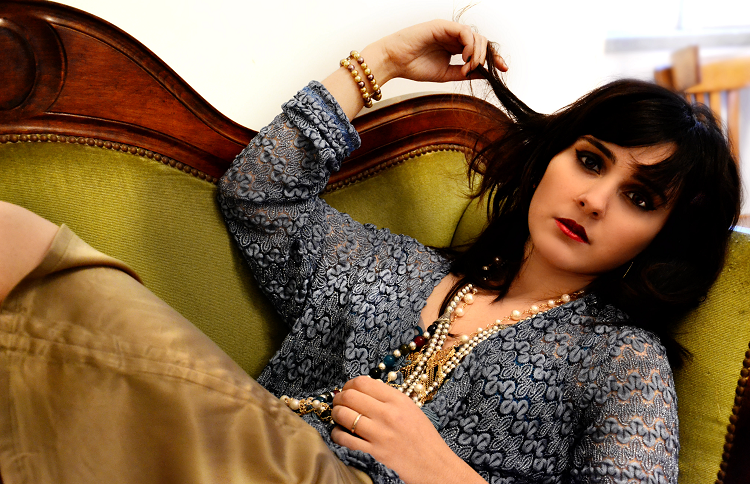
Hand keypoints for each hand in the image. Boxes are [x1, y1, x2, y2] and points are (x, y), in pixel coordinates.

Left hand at [330, 376, 483, 483]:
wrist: (434, 463)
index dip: (350, 384)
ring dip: (336, 414)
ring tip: (339, 416)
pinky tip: (340, 433)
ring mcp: (380, 433)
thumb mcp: (409, 408)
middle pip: (350, 396)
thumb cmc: (423, 436)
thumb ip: (387, 398)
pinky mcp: (375, 451)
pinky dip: (337, 434)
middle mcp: (388, 414)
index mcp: (397, 400)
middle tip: (339, 402)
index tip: (348, 389)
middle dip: (339, 398)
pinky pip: (345, 439)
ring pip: (344, 415)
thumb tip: (361, 390)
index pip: (363, 382)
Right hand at [363, 19, 507, 84]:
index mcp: (455, 48)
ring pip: (475, 36)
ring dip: (478, 52)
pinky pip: (464, 32)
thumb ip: (464, 73)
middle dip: (490, 55)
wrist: (394, 62)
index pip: (480, 50)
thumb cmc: (414, 67)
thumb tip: (484, 75)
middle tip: (485, 69)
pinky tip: (465, 57)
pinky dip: (469, 45)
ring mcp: (449, 30)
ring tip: (470, 66)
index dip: (493, 58)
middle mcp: (454, 37)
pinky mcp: (443, 26)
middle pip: (482, 41)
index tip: (503, 69)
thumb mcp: (446, 74)